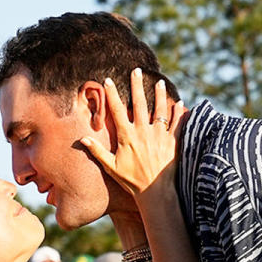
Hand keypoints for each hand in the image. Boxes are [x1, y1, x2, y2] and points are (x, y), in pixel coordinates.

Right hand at [81, 69, 187, 196]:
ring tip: (159, 82)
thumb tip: (82, 139)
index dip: (112, 94)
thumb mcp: (111, 166)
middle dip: (136, 85)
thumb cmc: (132, 181)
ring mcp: (159, 136)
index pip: (117, 110)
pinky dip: (178, 113)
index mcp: (127, 136)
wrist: (156, 191)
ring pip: (159, 110)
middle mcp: (143, 132)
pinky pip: (176, 124)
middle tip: (136, 70)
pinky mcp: (172, 142)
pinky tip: (179, 103)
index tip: (108, 80)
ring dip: (158, 94)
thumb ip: (97, 151)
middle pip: (139, 103)